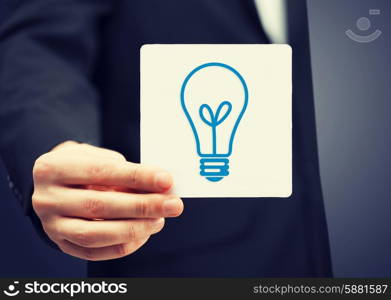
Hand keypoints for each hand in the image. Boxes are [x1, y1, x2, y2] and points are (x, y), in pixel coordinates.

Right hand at [31, 141, 182, 260]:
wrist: (54, 182)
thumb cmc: (83, 166)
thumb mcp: (98, 157)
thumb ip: (124, 172)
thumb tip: (159, 189)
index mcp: (53, 168)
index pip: (102, 172)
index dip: (137, 177)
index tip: (166, 181)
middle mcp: (46, 199)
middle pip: (100, 206)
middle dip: (143, 206)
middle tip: (174, 204)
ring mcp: (51, 225)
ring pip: (96, 234)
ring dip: (136, 229)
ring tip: (160, 219)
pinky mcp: (61, 244)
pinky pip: (95, 252)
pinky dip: (125, 245)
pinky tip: (145, 233)